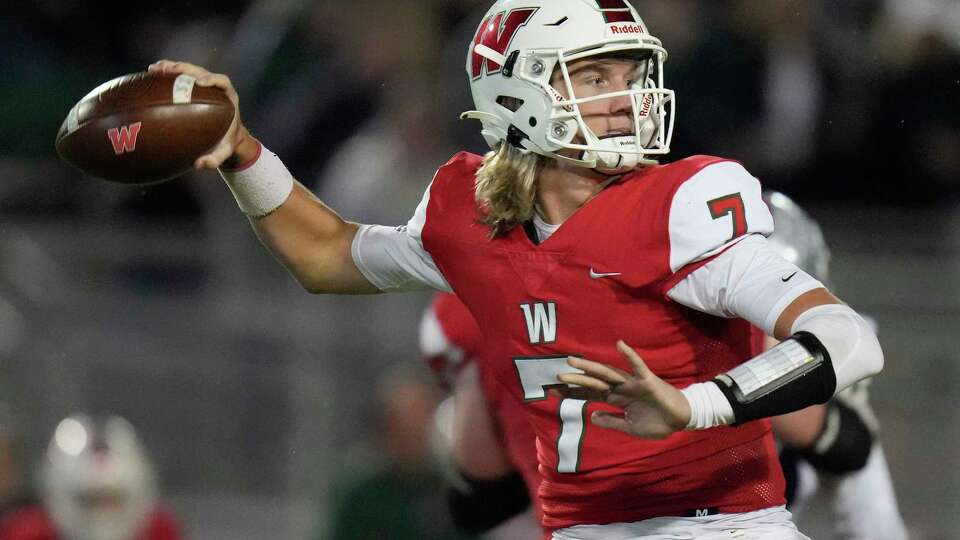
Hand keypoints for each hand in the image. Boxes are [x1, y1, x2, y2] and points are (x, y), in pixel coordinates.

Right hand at [147, 59, 257, 169]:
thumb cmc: (226, 143)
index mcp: (228, 98)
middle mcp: (215, 88)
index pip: (222, 82)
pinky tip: (149, 76)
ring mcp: (203, 86)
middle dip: (185, 69)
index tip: (199, 82)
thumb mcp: (224, 152)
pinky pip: (178, 79)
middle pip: (200, 71)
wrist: (226, 137)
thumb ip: (216, 159)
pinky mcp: (192, 88)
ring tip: (153, 69)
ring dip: (171, 68)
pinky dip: (165, 77)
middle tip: (169, 70)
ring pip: (187, 72)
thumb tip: (199, 165)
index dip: (211, 78)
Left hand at [554, 340, 690, 439]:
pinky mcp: (647, 380)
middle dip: (576, 380)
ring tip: (572, 361)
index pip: (590, 394)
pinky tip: (620, 344)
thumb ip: (611, 422)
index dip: (574, 393)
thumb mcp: (629, 427)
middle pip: (594, 382)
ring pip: (608, 372)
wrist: (680, 421)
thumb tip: (592, 416)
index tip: (554, 391)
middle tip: (557, 376)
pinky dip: (629, 355)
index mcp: (616, 399)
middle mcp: (620, 388)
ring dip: (590, 367)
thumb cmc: (656, 423)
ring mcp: (632, 383)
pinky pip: (637, 365)